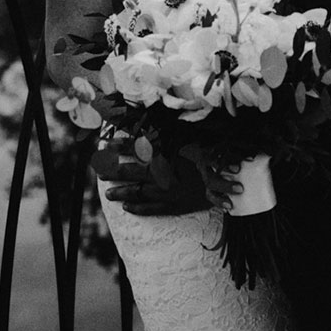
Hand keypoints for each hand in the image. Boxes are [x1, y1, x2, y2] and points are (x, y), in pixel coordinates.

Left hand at [99, 144, 239, 217]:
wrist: (231, 182)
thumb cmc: (214, 156)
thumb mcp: (195, 139)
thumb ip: (175, 131)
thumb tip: (158, 121)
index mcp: (168, 155)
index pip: (139, 149)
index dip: (121, 146)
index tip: (106, 143)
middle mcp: (165, 175)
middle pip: (134, 172)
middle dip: (115, 170)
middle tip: (99, 170)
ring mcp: (170, 192)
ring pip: (140, 193)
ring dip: (123, 192)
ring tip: (108, 194)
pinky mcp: (177, 206)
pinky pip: (154, 209)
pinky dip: (140, 209)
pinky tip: (128, 208)